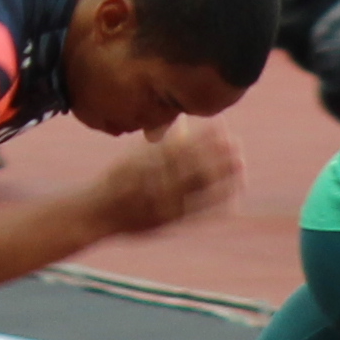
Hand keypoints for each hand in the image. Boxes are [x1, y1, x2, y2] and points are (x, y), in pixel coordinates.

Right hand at [92, 118, 236, 236]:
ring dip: (221, 177)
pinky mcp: (168, 221)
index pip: (181, 146)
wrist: (98, 212)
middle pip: (192, 166)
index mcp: (147, 161)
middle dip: (216, 155)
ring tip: (241, 165)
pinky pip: (196, 213)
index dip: (203, 137)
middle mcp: (156, 181)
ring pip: (197, 188)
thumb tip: (183, 119)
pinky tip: (233, 199)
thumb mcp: (135, 154)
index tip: (222, 128)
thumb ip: (161, 138)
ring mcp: (163, 202)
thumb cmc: (119, 179)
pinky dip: (215, 206)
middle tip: (237, 145)